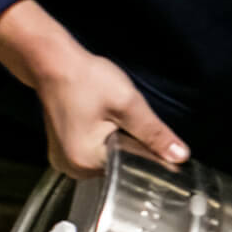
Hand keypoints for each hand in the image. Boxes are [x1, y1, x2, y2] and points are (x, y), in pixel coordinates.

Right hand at [34, 51, 188, 177]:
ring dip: (117, 141)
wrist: (52, 63)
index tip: (142, 130)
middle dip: (130, 144)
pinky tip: (100, 120)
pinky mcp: (65, 150)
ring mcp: (66, 160)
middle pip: (120, 165)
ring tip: (108, 117)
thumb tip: (179, 156)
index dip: (145, 151)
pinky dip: (104, 139)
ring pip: (109, 158)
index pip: (132, 169)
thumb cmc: (85, 80)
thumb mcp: (128, 105)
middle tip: (121, 117)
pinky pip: (95, 151)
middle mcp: (73, 168)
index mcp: (86, 163)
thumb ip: (154, 133)